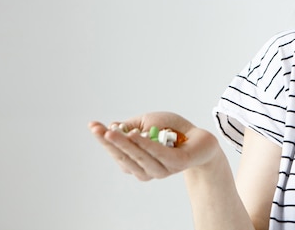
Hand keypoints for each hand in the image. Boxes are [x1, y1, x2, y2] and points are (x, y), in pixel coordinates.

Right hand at [88, 112, 219, 180]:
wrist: (202, 140)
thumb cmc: (172, 131)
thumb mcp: (148, 123)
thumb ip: (131, 127)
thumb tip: (112, 126)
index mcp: (137, 163)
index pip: (117, 153)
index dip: (104, 140)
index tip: (92, 125)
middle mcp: (147, 170)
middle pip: (125, 158)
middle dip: (111, 143)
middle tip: (100, 129)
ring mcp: (162, 169)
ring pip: (140, 157)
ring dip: (125, 144)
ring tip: (113, 132)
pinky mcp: (177, 163)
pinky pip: (159, 154)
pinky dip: (146, 145)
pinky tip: (136, 135)